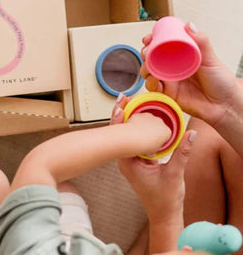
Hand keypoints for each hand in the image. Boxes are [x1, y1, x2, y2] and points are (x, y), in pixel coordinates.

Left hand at [111, 96, 195, 222]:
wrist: (164, 212)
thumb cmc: (166, 198)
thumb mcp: (175, 175)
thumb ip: (182, 154)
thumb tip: (191, 134)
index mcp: (128, 163)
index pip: (120, 137)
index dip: (119, 119)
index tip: (120, 105)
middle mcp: (126, 159)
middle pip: (120, 132)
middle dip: (122, 114)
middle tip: (124, 97)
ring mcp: (130, 158)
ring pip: (126, 134)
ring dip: (129, 119)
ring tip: (130, 101)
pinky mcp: (137, 158)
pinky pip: (134, 139)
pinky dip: (137, 127)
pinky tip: (141, 116)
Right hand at [140, 23, 242, 128]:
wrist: (225, 106)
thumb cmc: (221, 82)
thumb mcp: (211, 59)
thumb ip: (201, 41)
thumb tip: (189, 25)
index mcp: (181, 56)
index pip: (161, 45)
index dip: (151, 41)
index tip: (148, 38)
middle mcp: (172, 67)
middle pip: (151, 58)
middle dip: (145, 54)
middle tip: (147, 53)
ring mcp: (168, 80)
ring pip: (148, 72)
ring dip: (145, 68)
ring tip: (150, 68)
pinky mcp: (167, 94)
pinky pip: (153, 88)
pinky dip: (150, 83)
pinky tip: (154, 80)